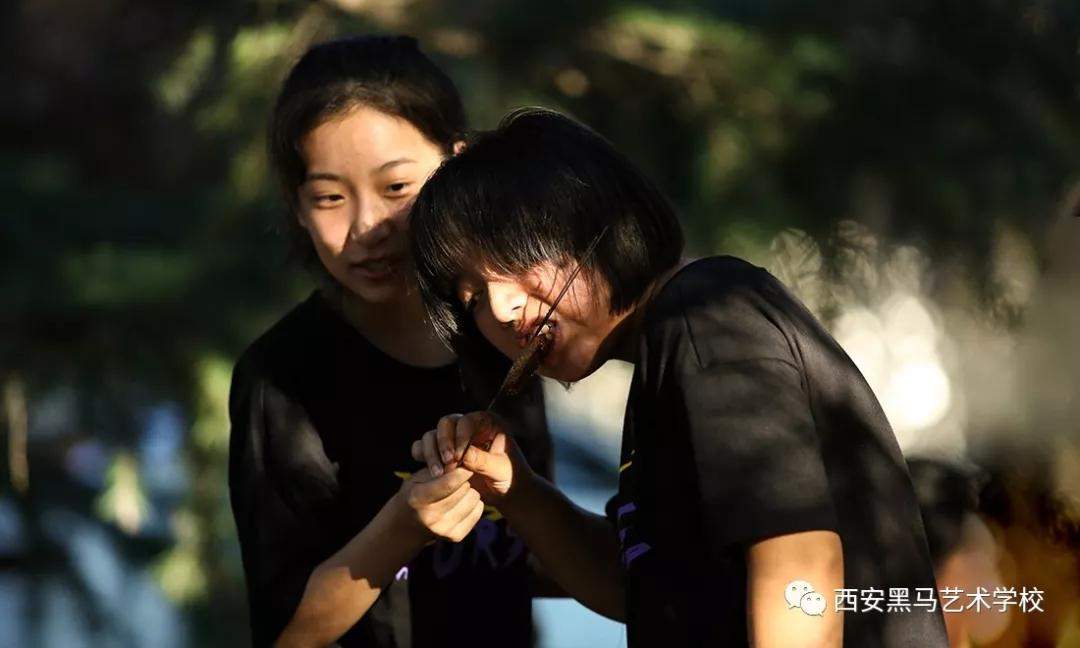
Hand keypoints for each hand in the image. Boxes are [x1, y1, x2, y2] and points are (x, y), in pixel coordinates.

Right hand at [396, 466, 484, 542]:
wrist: (409, 523)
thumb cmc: (416, 491)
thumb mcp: (419, 476)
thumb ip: (438, 469)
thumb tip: (463, 460)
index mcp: (418, 499)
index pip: (449, 483)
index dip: (461, 471)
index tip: (466, 462)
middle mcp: (431, 517)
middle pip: (464, 489)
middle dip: (463, 479)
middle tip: (456, 479)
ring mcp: (444, 530)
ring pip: (474, 498)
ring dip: (469, 490)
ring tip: (457, 491)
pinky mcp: (455, 537)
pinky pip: (478, 510)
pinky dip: (473, 503)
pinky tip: (461, 502)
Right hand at [411, 411, 528, 502]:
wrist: (506, 494)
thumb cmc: (511, 478)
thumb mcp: (501, 469)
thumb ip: (483, 461)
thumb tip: (464, 455)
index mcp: (487, 422)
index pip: (467, 421)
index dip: (460, 437)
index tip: (459, 458)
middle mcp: (467, 426)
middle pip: (446, 424)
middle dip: (443, 443)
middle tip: (448, 463)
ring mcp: (452, 439)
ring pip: (432, 435)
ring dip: (431, 452)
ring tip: (439, 474)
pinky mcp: (442, 453)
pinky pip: (424, 449)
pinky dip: (424, 458)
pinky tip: (432, 474)